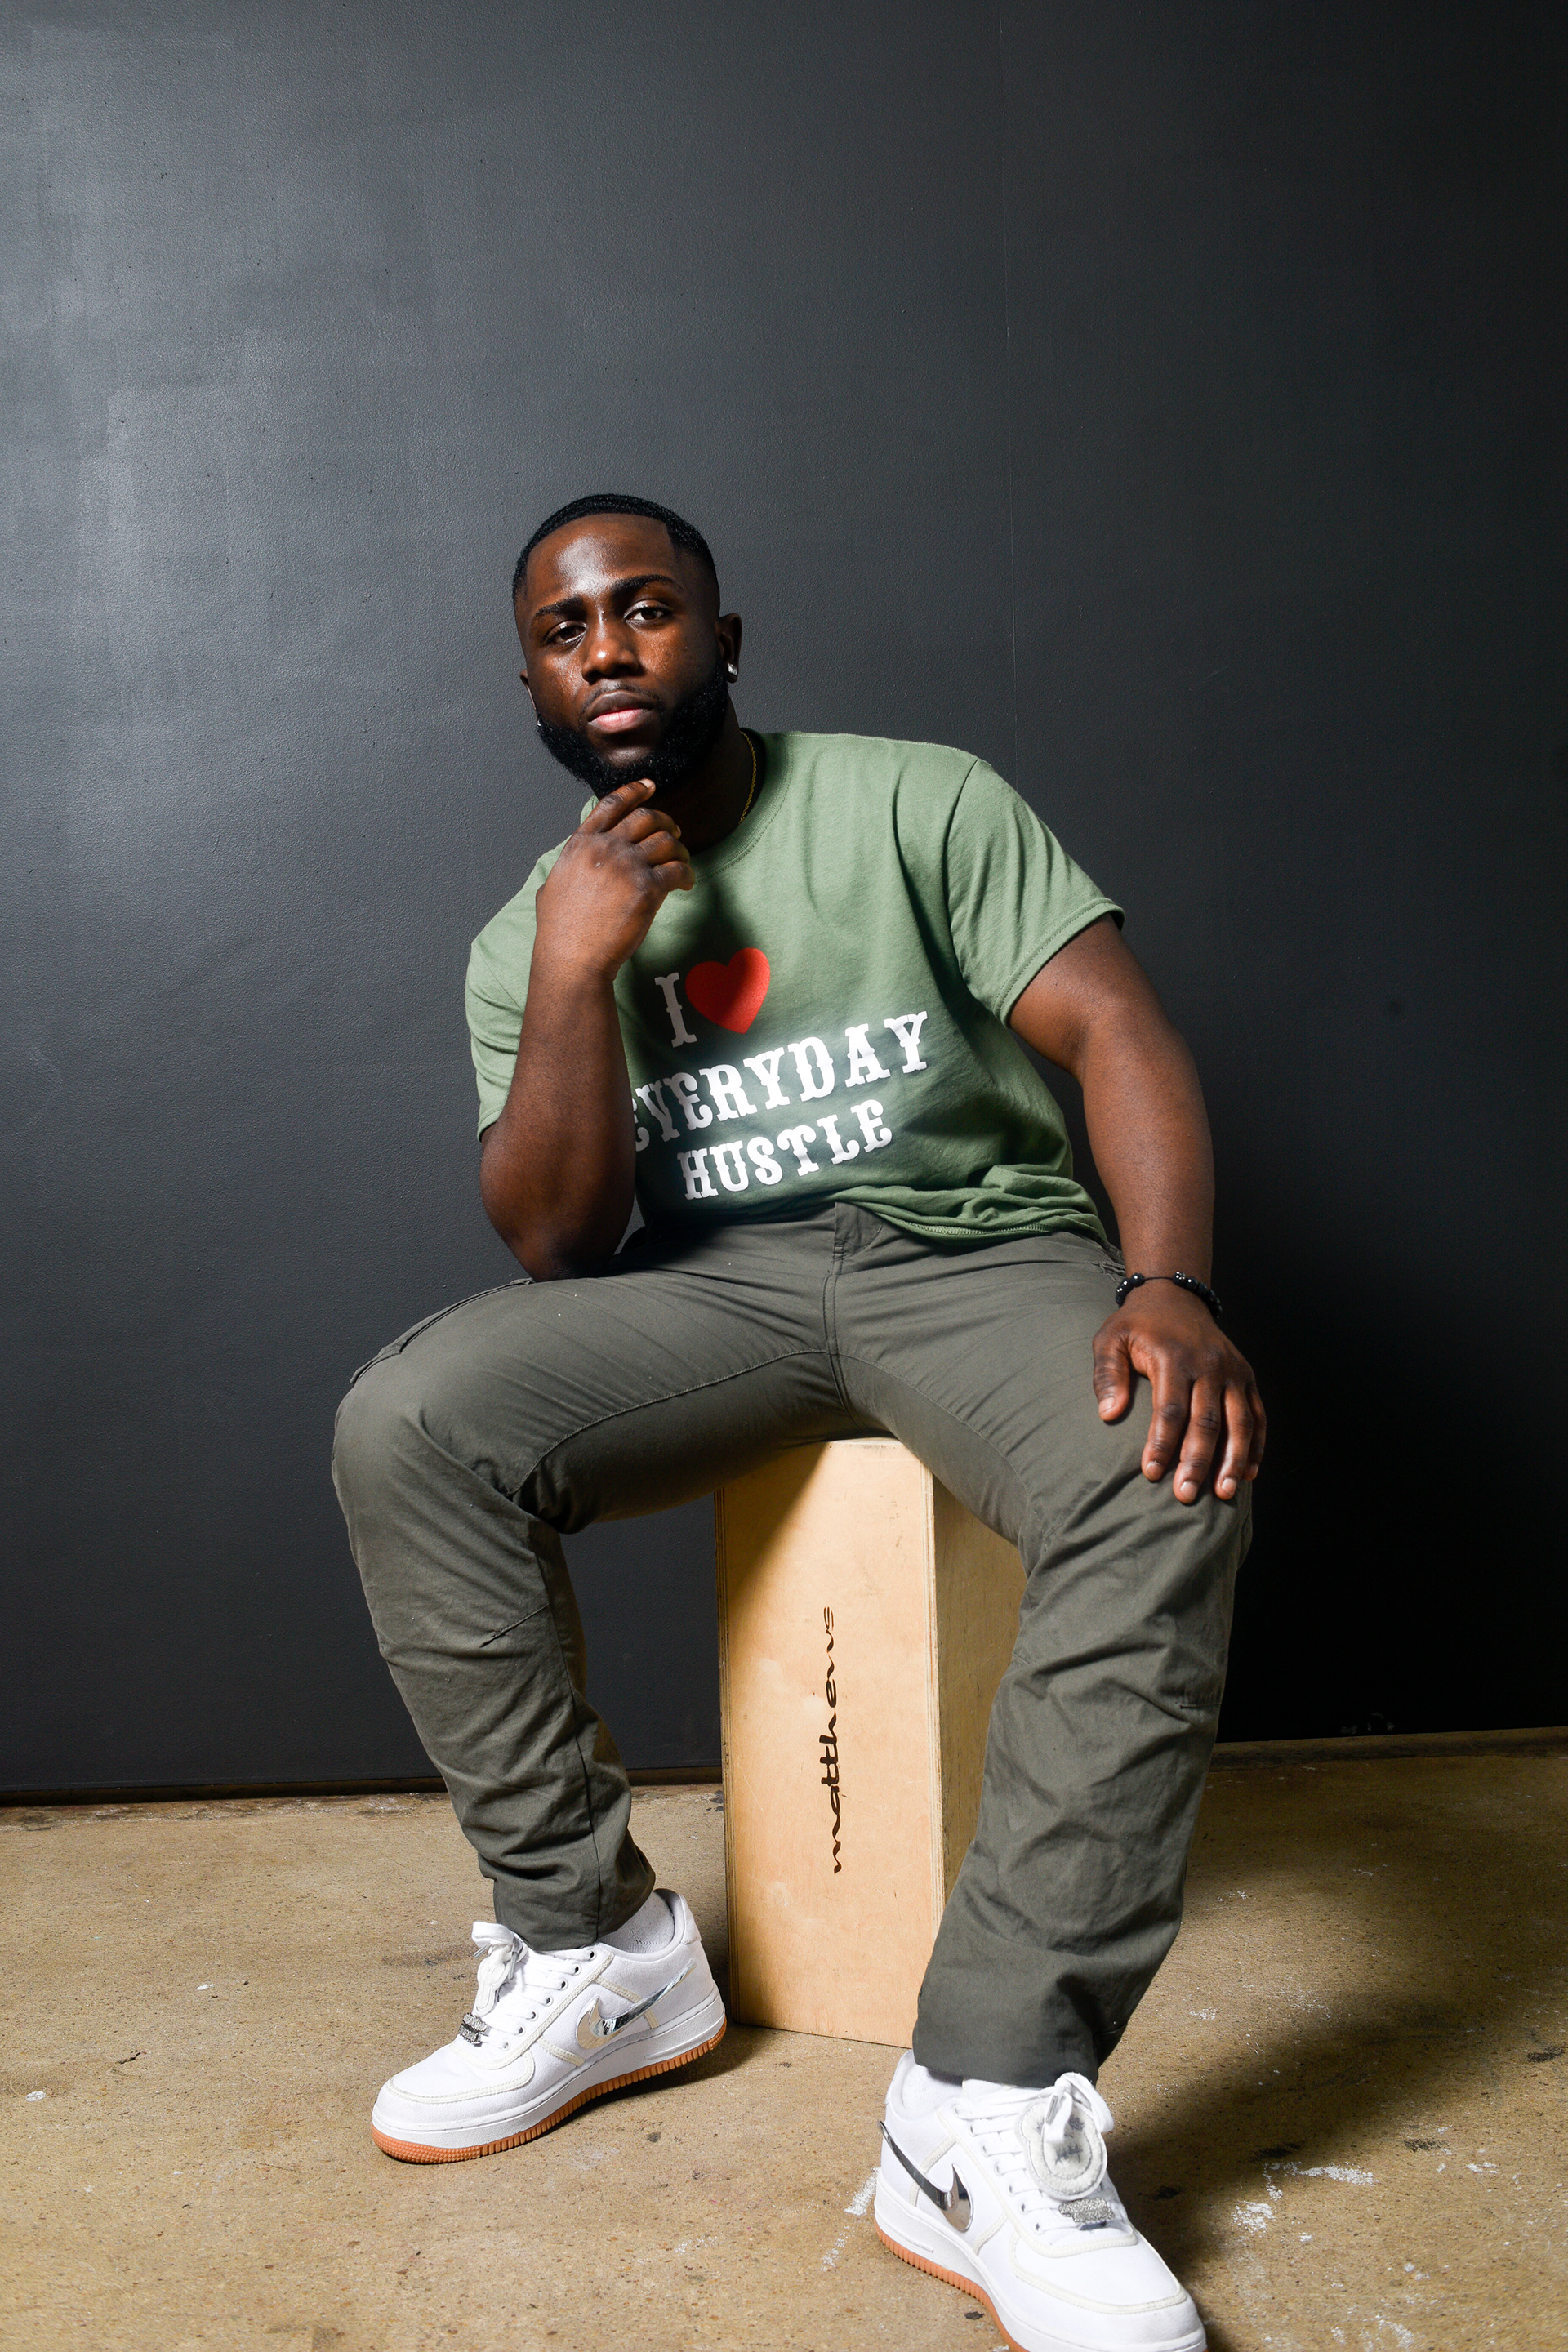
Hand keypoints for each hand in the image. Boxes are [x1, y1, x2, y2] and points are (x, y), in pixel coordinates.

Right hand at [534, 779, 694, 977]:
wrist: (571, 959)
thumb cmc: (559, 931)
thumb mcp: (553, 886)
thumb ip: (570, 866)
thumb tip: (576, 862)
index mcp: (581, 844)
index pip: (612, 804)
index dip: (634, 791)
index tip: (650, 787)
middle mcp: (605, 848)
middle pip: (646, 818)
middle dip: (665, 821)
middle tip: (674, 833)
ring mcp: (627, 867)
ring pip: (665, 842)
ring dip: (679, 850)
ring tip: (682, 862)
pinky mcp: (647, 889)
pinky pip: (677, 870)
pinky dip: (686, 874)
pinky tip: (685, 883)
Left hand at [1091, 1287, 1265, 1503]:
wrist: (1174, 1295)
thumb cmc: (1137, 1325)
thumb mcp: (1110, 1339)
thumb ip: (1107, 1375)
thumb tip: (1109, 1415)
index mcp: (1174, 1357)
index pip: (1170, 1409)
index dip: (1162, 1444)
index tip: (1151, 1473)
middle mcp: (1209, 1365)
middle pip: (1206, 1421)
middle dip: (1197, 1462)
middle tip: (1186, 1495)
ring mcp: (1232, 1371)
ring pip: (1239, 1421)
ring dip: (1234, 1460)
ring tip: (1224, 1493)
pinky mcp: (1246, 1376)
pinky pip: (1257, 1414)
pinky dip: (1256, 1444)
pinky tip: (1249, 1472)